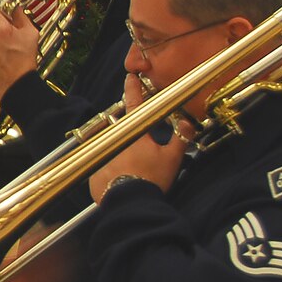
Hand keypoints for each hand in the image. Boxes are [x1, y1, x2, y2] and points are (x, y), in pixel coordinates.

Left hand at [87, 73, 190, 200]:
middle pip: (121, 128)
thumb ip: (181, 137)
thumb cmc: (152, 178)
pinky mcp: (93, 172)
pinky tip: (122, 182)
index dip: (133, 89)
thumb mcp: (172, 158)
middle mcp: (113, 139)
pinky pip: (103, 166)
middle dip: (130, 133)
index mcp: (133, 132)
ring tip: (133, 171)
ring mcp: (101, 155)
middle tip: (141, 149)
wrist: (130, 204)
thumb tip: (188, 122)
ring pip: (111, 147)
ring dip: (120, 154)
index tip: (130, 76)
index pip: (134, 104)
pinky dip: (112, 171)